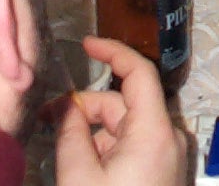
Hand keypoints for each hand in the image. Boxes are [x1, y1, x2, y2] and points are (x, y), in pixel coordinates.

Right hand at [54, 37, 185, 185]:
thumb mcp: (79, 176)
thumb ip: (70, 133)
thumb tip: (65, 105)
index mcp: (155, 132)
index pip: (140, 72)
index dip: (112, 52)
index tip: (87, 44)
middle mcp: (169, 136)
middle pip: (125, 102)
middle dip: (86, 106)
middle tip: (48, 119)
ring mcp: (170, 153)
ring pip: (126, 125)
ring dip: (95, 131)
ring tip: (65, 155)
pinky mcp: (165, 168)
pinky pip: (134, 144)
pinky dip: (109, 146)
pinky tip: (86, 166)